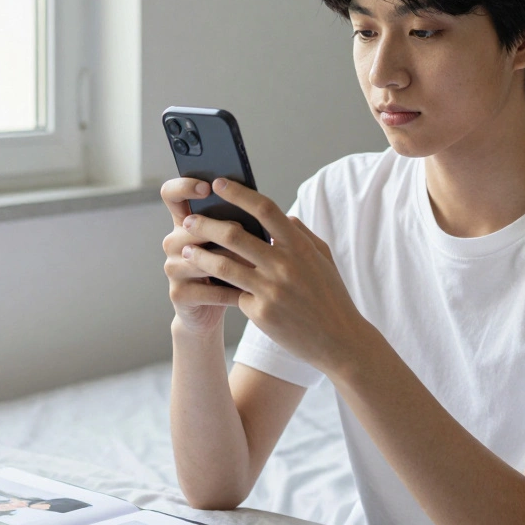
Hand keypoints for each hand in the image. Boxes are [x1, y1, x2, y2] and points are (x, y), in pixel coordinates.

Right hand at [160, 177, 247, 336]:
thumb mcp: (234, 244)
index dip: (184, 186)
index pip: (171, 194)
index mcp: (184, 222)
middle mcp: (173, 242)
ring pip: (202, 258)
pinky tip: (251, 292)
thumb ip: (240, 224)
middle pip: (192, 225)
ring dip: (232, 262)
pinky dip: (233, 291)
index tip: (208, 188)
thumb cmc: (229, 270)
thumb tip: (262, 208)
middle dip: (224, 230)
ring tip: (256, 266)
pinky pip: (209, 289)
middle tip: (249, 236)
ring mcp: (172, 268)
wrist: (210, 312)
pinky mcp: (178, 294)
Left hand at [179, 178, 370, 372]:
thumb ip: (302, 235)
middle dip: (205, 225)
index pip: (265, 209)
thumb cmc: (331, 296)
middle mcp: (285, 265)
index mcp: (300, 246)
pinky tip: (202, 282)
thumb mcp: (323, 259)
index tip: (218, 183)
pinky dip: (218, 287)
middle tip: (188, 222)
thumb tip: (283, 215)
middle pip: (234, 235)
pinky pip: (232, 295)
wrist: (339, 341)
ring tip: (185, 250)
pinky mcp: (261, 314)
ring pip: (223, 266)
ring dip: (199, 256)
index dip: (239, 193)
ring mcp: (272, 291)